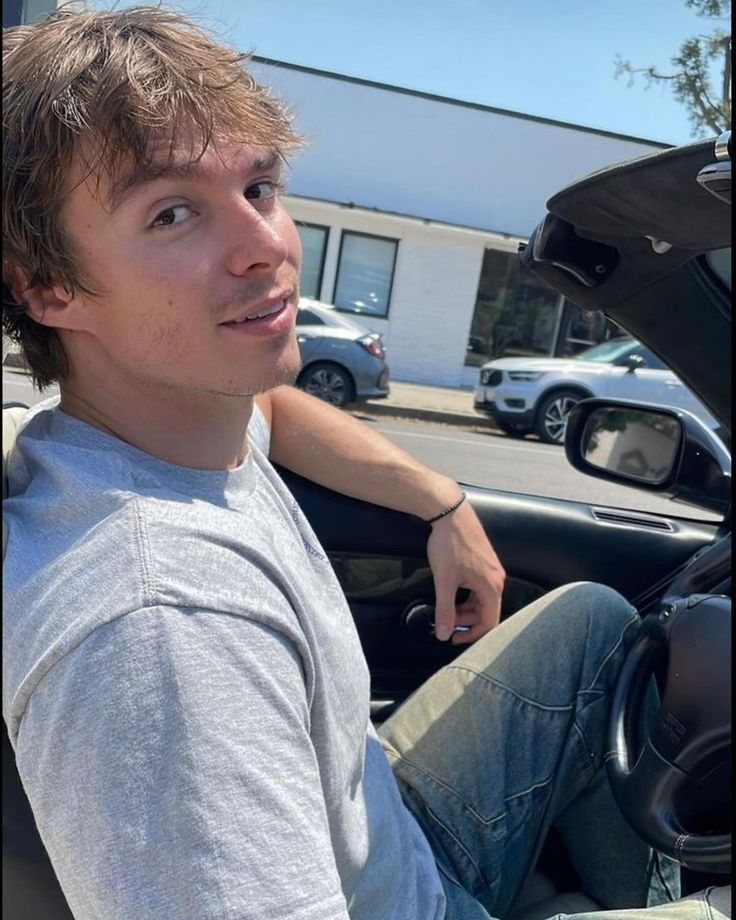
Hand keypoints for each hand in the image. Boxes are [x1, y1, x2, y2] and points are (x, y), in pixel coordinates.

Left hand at [426, 500, 504, 644]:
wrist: (450, 513)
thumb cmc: (449, 544)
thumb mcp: (444, 581)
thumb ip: (444, 610)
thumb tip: (443, 634)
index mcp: (491, 586)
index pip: (490, 622)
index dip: (472, 634)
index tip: (453, 637)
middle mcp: (496, 579)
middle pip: (486, 611)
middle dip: (466, 620)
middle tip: (445, 620)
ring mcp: (491, 569)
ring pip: (481, 599)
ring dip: (465, 607)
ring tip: (446, 607)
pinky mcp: (484, 561)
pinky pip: (479, 586)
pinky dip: (466, 594)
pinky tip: (451, 590)